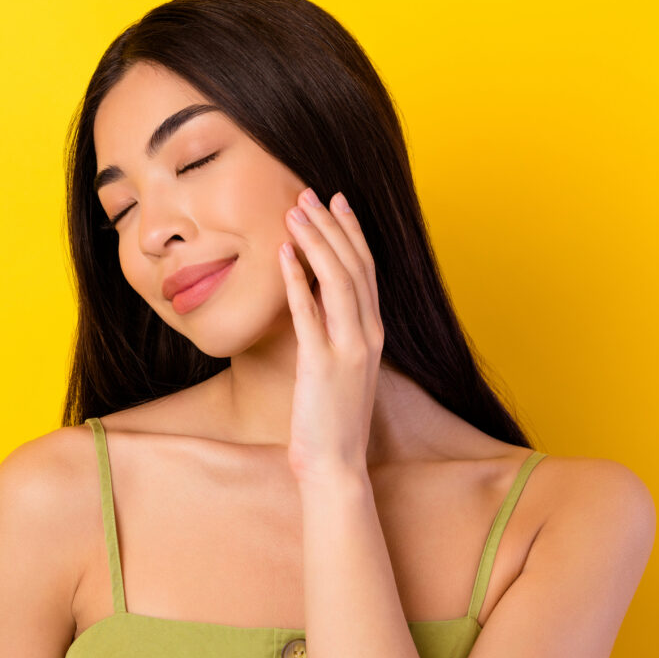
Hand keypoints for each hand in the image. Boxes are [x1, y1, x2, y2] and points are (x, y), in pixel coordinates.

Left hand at [277, 187, 384, 482]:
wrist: (336, 463)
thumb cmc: (332, 416)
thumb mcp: (337, 364)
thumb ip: (332, 329)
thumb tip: (311, 295)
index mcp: (373, 332)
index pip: (367, 269)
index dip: (352, 231)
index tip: (335, 201)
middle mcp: (368, 335)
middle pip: (354, 265)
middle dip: (331, 225)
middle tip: (308, 193)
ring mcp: (349, 349)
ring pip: (338, 281)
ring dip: (316, 242)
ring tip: (295, 212)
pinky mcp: (322, 365)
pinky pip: (310, 313)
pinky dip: (298, 280)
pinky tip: (284, 255)